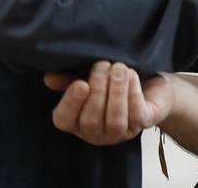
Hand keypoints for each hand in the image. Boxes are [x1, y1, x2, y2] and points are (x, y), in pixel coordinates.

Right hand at [44, 61, 172, 144]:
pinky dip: (133, 92)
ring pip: (114, 121)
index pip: (64, 120)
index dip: (71, 103)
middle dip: (98, 90)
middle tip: (103, 65)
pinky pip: (136, 114)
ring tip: (118, 68)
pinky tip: (131, 75)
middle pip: (90, 120)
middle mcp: (96, 132)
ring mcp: (119, 132)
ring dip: (116, 91)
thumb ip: (69, 77)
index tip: (81, 83)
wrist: (148, 80)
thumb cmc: (112, 80)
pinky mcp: (142, 124)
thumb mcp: (89, 76)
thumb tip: (49, 77)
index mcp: (76, 120)